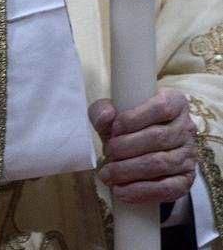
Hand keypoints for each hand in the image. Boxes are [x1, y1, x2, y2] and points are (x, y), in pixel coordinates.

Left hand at [89, 89, 197, 204]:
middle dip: (126, 147)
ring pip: (161, 163)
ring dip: (130, 171)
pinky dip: (143, 191)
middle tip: (107, 153)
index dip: (134, 119)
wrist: (145, 149)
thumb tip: (106, 117)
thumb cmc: (129, 124)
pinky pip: (169, 189)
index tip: (113, 129)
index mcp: (175, 102)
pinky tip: (122, 192)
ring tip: (108, 175)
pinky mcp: (187, 180)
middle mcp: (186, 128)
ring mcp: (189, 155)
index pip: (161, 107)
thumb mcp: (115, 111)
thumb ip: (104, 109)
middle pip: (158, 137)